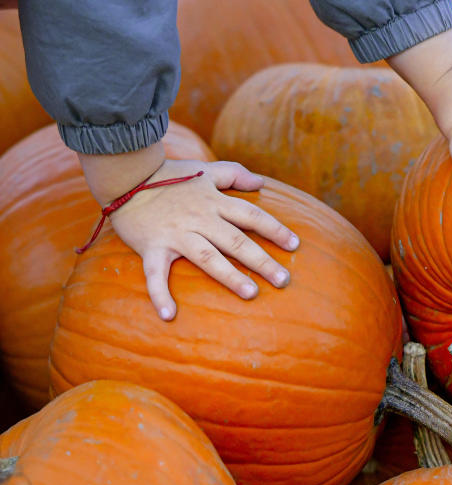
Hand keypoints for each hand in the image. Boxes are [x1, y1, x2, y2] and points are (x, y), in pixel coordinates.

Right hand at [82, 153, 298, 320]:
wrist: (124, 174)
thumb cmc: (167, 175)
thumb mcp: (204, 170)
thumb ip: (234, 174)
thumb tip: (261, 182)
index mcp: (214, 202)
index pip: (252, 216)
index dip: (275, 229)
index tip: (295, 245)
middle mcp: (200, 218)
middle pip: (237, 241)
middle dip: (262, 261)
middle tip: (284, 280)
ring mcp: (176, 234)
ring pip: (208, 257)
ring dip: (230, 277)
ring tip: (252, 294)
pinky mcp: (152, 246)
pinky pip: (155, 274)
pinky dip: (160, 294)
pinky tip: (169, 315)